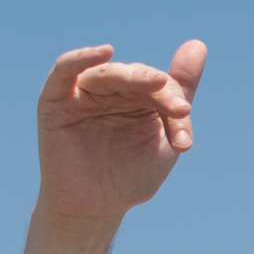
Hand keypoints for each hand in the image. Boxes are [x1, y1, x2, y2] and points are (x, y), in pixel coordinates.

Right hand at [34, 41, 204, 223]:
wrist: (96, 210)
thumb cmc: (129, 177)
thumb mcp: (163, 138)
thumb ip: (179, 93)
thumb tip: (198, 44)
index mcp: (136, 96)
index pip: (160, 87)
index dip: (176, 105)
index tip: (184, 142)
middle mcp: (109, 90)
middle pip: (137, 76)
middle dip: (161, 91)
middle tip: (180, 109)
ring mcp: (82, 93)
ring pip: (108, 73)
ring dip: (134, 76)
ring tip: (157, 84)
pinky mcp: (55, 101)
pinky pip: (65, 71)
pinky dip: (82, 58)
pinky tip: (104, 53)